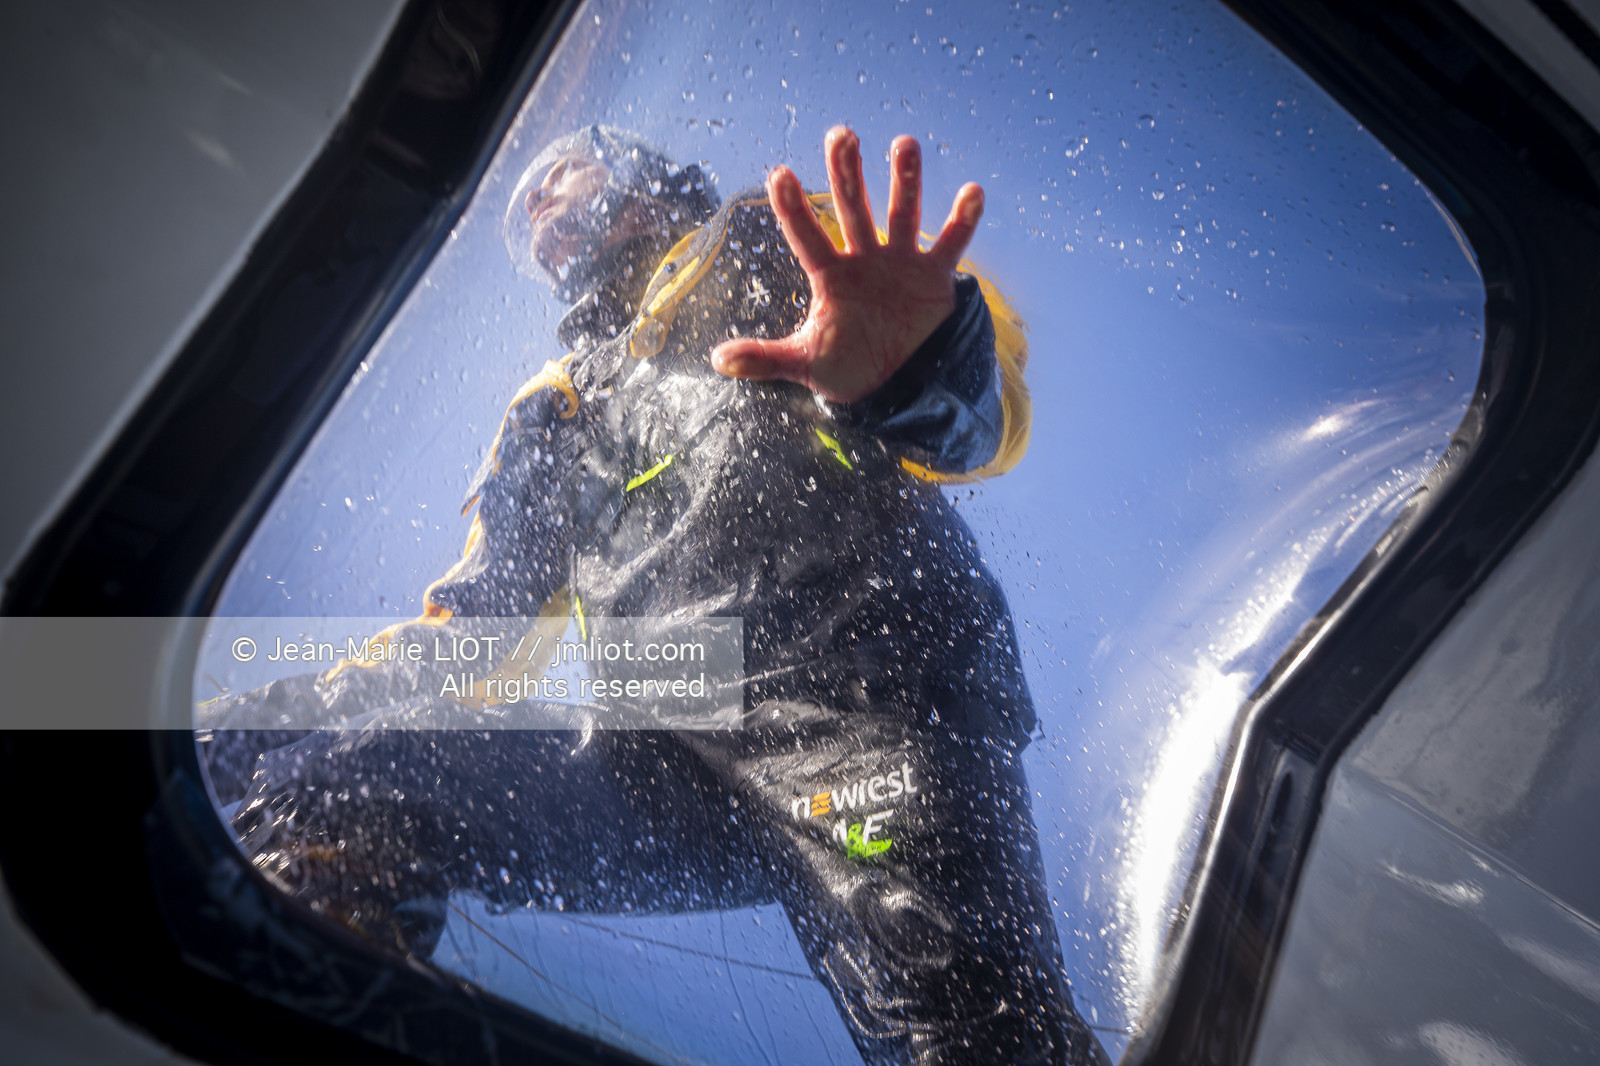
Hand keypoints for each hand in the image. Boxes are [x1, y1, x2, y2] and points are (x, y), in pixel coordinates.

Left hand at [710, 127, 984, 402]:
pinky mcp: (935, 277)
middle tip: (841, 134)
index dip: (793, 209)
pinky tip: (973, 191)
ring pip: (903, 213)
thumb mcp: (805, 363)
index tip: (777, 173)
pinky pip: (952, 244)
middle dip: (846, 172)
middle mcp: (864, 260)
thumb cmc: (846, 367)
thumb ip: (764, 359)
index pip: (807, 237)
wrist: (897, 385)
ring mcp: (901, 263)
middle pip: (853, 208)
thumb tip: (717, 360)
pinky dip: (963, 221)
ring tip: (903, 143)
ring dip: (905, 179)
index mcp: (830, 277)